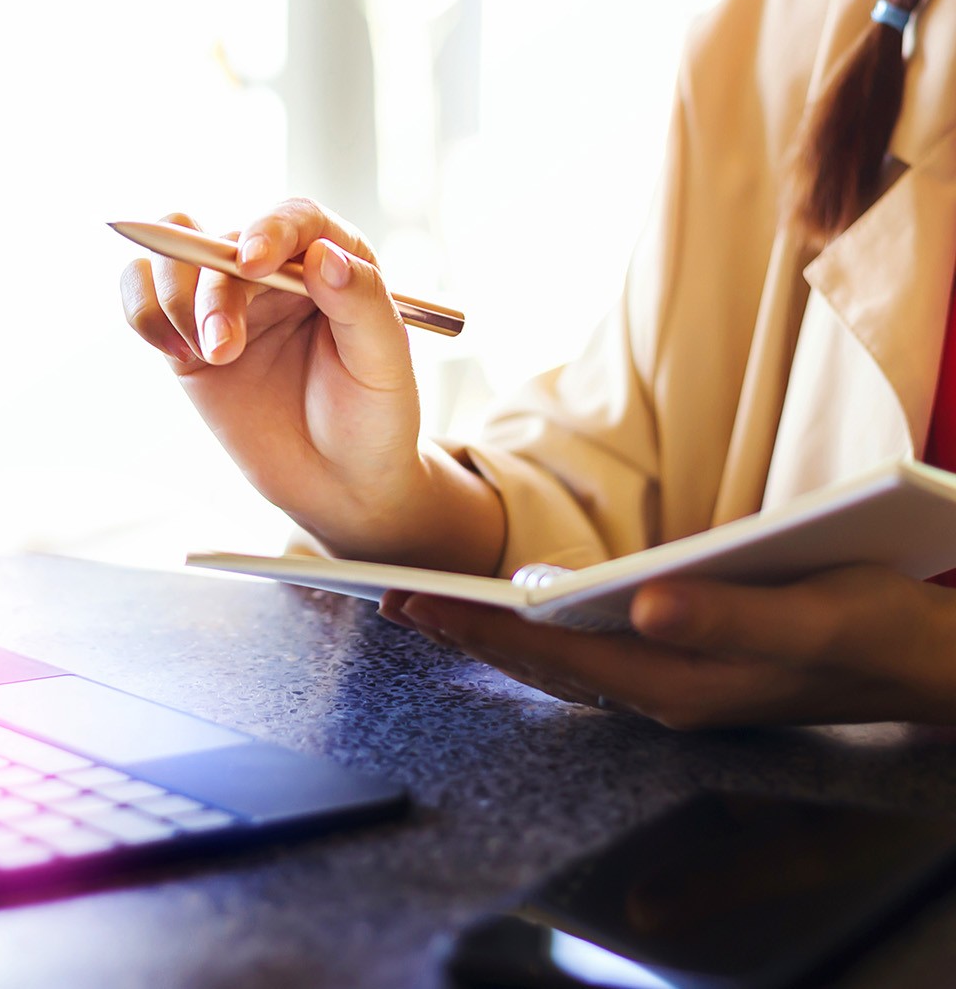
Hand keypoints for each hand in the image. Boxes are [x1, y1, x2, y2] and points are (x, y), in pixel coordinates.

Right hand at [119, 199, 501, 570]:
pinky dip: (142, 310)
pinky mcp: (189, 337)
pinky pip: (143, 295)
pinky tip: (176, 353)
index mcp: (333, 260)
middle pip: (222, 241)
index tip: (253, 262)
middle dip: (214, 291)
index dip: (268, 229)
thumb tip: (323, 255)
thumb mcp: (385, 363)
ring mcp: (228, 302)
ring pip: (172, 255)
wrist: (339, 481)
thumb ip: (361, 302)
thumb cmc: (372, 418)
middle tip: (222, 349)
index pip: (294, 219)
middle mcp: (275, 271)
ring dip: (174, 300)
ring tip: (204, 356)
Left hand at [380, 565, 955, 727]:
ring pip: (559, 664)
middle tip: (391, 599)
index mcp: (681, 682)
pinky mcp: (686, 672)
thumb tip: (640, 603)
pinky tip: (522, 616)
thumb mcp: (812, 616)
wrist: (926, 665)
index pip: (551, 652)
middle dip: (463, 630)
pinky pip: (589, 659)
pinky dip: (541, 635)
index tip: (410, 599)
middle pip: (540, 662)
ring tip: (435, 605)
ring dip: (494, 634)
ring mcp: (672, 688)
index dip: (477, 624)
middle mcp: (664, 695)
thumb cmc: (873, 630)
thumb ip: (727, 617)